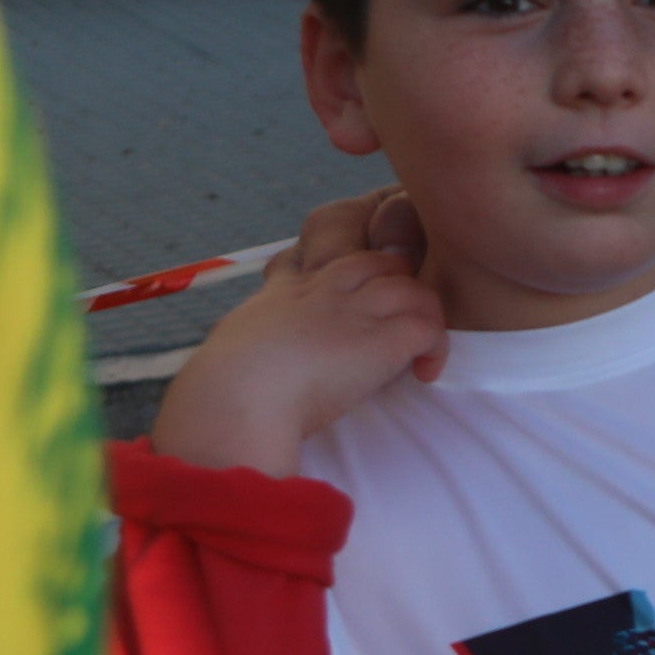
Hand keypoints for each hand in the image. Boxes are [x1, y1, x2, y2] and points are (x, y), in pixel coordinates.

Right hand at [150, 191, 446, 478]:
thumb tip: (228, 374)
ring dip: (423, 318)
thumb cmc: (219, 391)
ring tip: (416, 354)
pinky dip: (436, 349)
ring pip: (413, 287)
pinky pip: (430, 326)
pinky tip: (424, 373)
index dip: (348, 270)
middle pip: (378, 260)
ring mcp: (354, 308)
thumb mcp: (228, 351)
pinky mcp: (382, 337)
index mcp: (284, 293)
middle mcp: (323, 290)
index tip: (354, 302)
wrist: (232, 398)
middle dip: (398, 286)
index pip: (323, 256)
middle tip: (398, 327)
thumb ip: (244, 348)